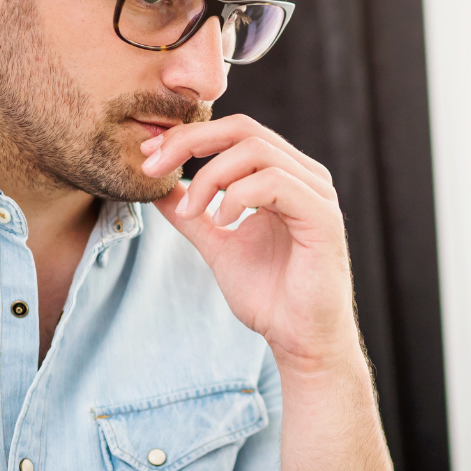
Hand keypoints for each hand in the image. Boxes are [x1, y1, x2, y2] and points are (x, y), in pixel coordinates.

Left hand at [140, 115, 358, 371]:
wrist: (301, 341)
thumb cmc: (270, 297)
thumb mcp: (218, 245)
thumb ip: (193, 215)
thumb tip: (159, 189)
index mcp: (283, 176)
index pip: (234, 133)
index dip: (188, 137)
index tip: (148, 157)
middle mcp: (304, 176)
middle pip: (243, 129)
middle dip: (190, 142)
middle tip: (153, 168)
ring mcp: (316, 193)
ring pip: (256, 151)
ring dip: (210, 177)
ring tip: (192, 213)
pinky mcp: (322, 216)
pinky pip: (275, 183)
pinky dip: (237, 197)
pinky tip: (222, 223)